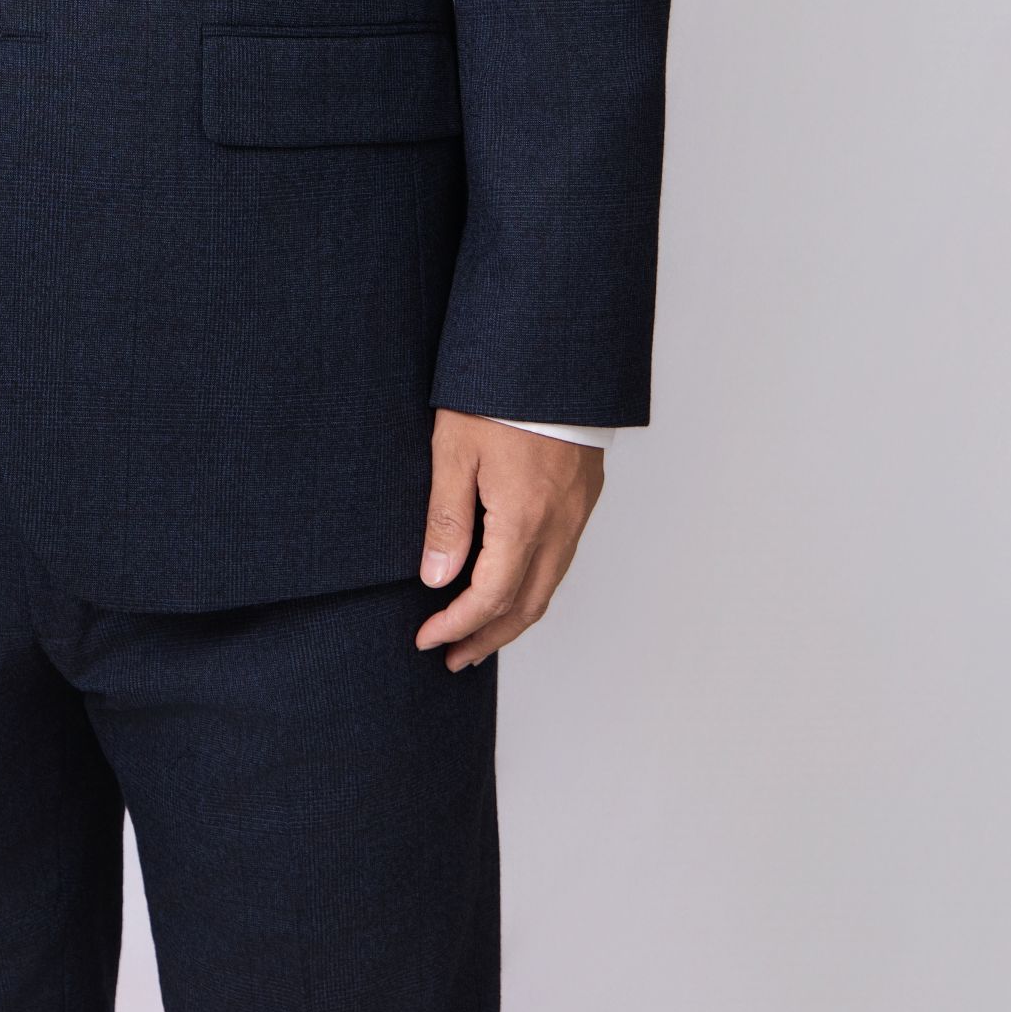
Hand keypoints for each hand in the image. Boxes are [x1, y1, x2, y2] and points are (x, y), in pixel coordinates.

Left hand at [415, 409, 604, 670]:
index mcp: (524, 520)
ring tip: (479, 636)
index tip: (427, 639)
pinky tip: (513, 586)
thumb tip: (436, 579)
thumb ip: (447, 519)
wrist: (554, 353)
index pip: (489, 598)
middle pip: (524, 607)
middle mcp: (558, 526)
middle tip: (453, 658)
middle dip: (486, 639)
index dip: (456, 625)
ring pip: (548, 587)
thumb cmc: (499, 393)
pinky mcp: (583, 497)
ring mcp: (576, 513)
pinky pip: (560, 561)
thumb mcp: (455, 450)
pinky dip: (534, 588)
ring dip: (512, 619)